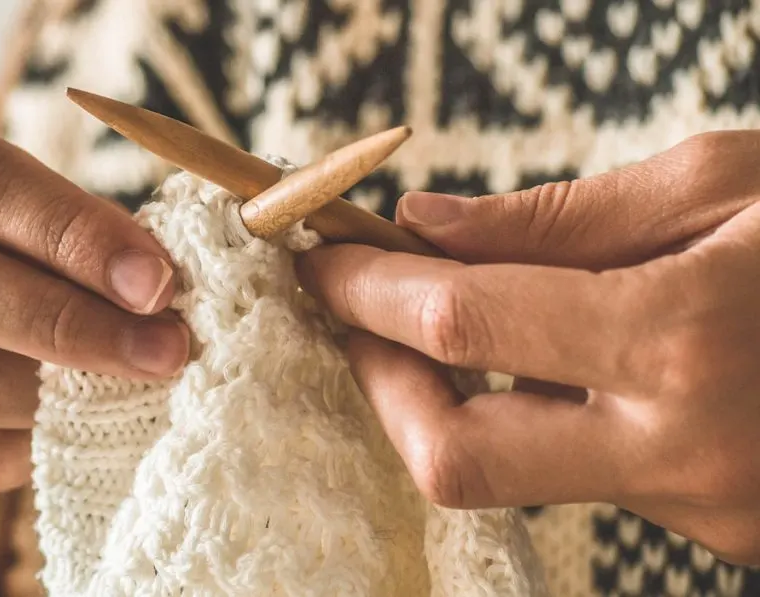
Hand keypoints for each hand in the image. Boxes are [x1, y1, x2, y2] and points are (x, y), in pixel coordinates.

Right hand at [0, 101, 189, 591]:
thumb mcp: (34, 203)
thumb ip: (88, 233)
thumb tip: (160, 287)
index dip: (75, 235)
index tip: (157, 282)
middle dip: (71, 323)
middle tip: (165, 348)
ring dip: (58, 393)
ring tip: (131, 390)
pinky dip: (23, 448)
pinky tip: (71, 430)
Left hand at [296, 130, 759, 564]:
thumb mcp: (722, 182)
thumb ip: (559, 218)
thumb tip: (425, 227)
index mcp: (686, 336)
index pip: (458, 324)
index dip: (365, 289)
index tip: (318, 259)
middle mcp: (685, 448)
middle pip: (455, 456)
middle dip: (381, 381)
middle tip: (356, 311)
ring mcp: (704, 509)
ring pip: (518, 469)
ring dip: (463, 392)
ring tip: (469, 316)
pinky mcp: (721, 531)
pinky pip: (591, 474)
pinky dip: (551, 414)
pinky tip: (577, 360)